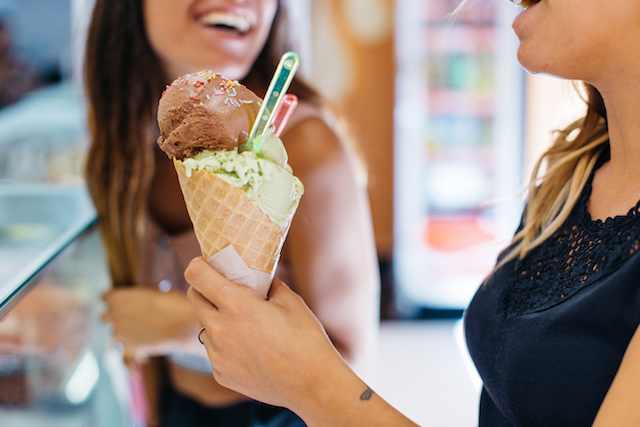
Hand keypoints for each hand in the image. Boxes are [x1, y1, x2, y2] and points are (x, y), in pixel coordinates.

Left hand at [102, 287, 200, 360]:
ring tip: (144, 327)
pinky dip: (136, 341)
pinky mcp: (130, 347)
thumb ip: (136, 298)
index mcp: (117, 297)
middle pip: (105, 316)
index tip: (122, 301)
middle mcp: (114, 315)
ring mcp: (120, 334)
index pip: (104, 297)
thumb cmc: (172, 304)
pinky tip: (150, 336)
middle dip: (116, 315)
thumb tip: (135, 302)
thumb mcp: (152, 293)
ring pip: (116, 332)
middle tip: (132, 314)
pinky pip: (128, 343)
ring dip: (125, 330)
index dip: (114, 299)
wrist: (183, 326)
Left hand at [185, 257, 349, 410]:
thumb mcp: (290, 300)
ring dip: (216, 319)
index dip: (199, 265)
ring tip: (244, 325)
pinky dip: (225, 344)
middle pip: (194, 298)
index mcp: (237, 305)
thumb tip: (256, 276)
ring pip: (205, 325)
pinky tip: (250, 349)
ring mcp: (217, 355)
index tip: (207, 265)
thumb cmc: (306, 339)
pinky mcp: (220, 374)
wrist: (313, 385)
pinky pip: (214, 350)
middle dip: (205, 289)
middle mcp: (220, 329)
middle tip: (225, 291)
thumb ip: (267, 284)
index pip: (196, 275)